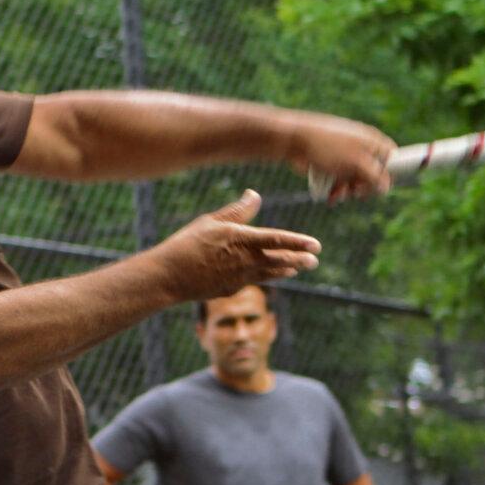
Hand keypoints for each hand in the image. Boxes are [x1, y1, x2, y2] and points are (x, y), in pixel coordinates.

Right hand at [149, 189, 320, 302]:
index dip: (298, 242)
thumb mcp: (211, 221)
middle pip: (279, 260)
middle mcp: (244, 261)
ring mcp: (239, 278)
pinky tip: (273, 275)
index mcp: (240, 240)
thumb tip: (255, 195)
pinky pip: (253, 281)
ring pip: (269, 273)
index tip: (316, 245)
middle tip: (315, 260)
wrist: (169, 277)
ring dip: (286, 270)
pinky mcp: (231, 289)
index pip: (277, 240)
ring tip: (298, 268)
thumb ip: (237, 211)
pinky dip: (267, 277)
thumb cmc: (186, 244)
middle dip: (299, 260)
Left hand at [288, 113, 395, 201]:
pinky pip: (340, 180)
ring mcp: (344, 155)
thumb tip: (386, 187)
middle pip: (373, 172)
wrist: (293, 140)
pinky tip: (331, 196)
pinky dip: (337, 189)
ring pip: (355, 179)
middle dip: (365, 186)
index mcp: (370, 140)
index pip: (391, 155)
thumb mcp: (356, 162)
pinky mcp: (330, 163)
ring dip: (349, 191)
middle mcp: (359, 146)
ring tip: (338, 194)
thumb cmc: (327, 146)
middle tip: (357, 192)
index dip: (391, 171)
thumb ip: (374, 175)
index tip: (384, 186)